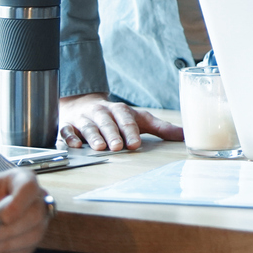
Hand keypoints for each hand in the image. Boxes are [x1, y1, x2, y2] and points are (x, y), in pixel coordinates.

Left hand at [0, 169, 49, 252]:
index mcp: (23, 179)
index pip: (30, 188)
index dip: (19, 205)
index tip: (2, 219)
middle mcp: (37, 198)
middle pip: (36, 215)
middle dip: (8, 231)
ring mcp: (40, 220)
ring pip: (33, 236)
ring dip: (4, 246)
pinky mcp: (33, 238)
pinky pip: (25, 251)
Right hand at [59, 92, 182, 150]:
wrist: (84, 104)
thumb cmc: (117, 117)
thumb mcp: (140, 119)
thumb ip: (161, 128)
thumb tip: (186, 136)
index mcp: (120, 110)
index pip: (126, 119)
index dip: (130, 131)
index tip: (135, 143)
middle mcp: (101, 113)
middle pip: (107, 123)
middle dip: (112, 134)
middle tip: (117, 147)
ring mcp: (84, 119)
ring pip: (88, 127)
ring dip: (93, 137)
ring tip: (99, 148)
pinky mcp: (69, 126)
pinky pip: (67, 131)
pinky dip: (70, 137)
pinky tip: (75, 145)